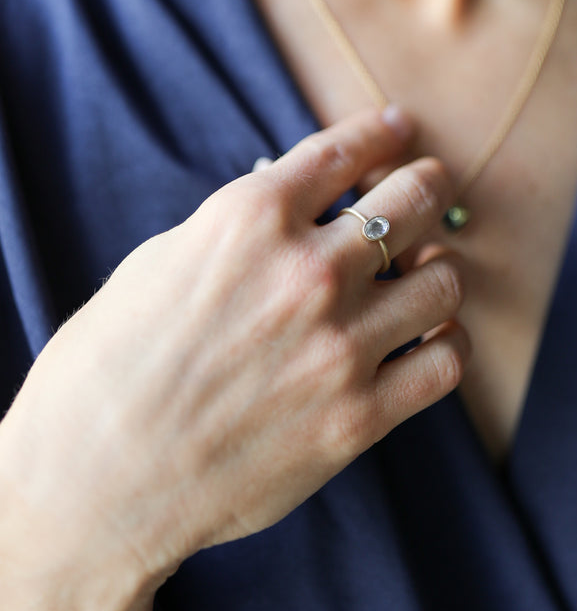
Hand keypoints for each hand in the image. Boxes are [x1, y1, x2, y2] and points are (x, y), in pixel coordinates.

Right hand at [0, 107, 468, 598]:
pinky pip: (446, 362)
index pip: (343, 150)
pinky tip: (433, 337)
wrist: (94, 482)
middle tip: (433, 183)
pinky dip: (449, 341)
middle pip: (411, 197)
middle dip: (429, 181)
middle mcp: (308, 271)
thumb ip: (238, 230)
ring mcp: (340, 345)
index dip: (382, 133)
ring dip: (440, 267)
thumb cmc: (109, 368)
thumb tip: (294, 210)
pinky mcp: (359, 416)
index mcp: (250, 218)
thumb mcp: (161, 261)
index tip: (400, 128)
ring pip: (444, 279)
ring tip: (427, 271)